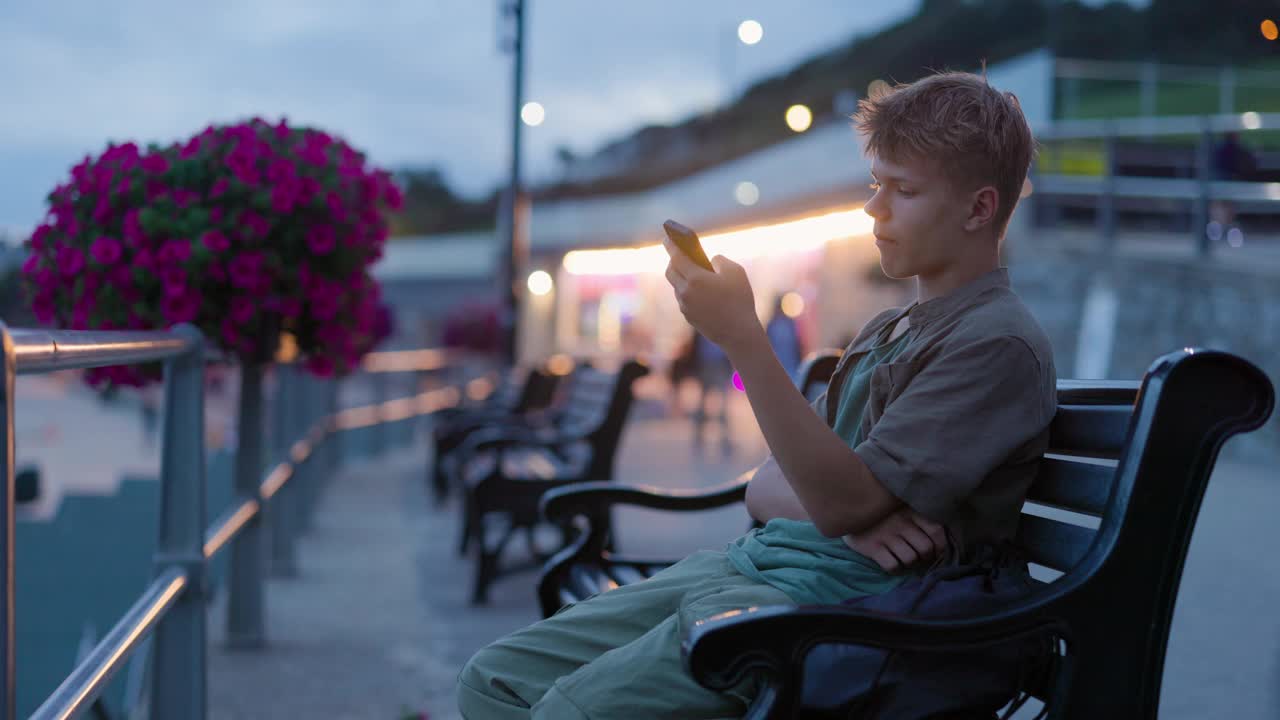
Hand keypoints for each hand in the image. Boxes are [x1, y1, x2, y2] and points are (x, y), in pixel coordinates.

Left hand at [662, 237, 759, 352]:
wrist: (738, 333)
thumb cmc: (739, 299)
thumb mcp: (735, 272)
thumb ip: (720, 260)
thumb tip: (710, 261)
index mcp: (695, 278)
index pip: (676, 257)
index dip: (671, 245)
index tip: (667, 238)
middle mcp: (685, 292)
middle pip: (671, 271)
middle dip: (674, 261)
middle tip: (679, 254)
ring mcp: (685, 306)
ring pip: (677, 286)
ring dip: (681, 277)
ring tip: (691, 271)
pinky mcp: (688, 316)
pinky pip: (684, 299)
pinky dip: (688, 290)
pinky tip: (698, 289)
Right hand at [842, 506, 948, 572]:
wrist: (845, 508)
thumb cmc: (879, 511)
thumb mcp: (898, 505)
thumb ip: (917, 516)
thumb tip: (938, 537)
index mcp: (909, 510)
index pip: (936, 530)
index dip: (941, 545)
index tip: (937, 551)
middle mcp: (900, 523)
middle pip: (925, 549)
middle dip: (925, 557)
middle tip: (919, 557)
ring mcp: (886, 536)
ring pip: (910, 559)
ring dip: (910, 563)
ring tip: (904, 559)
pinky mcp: (872, 548)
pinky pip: (892, 566)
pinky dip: (895, 568)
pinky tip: (891, 562)